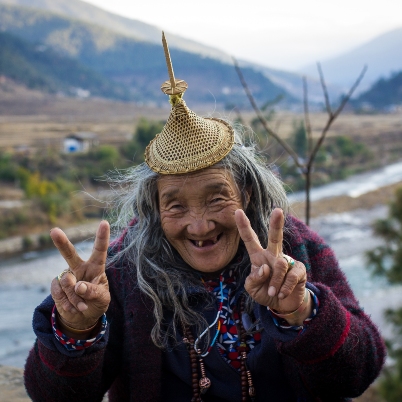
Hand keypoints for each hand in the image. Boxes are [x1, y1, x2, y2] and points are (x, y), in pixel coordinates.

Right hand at [50, 220, 110, 334]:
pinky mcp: (56, 286)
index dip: (102, 237)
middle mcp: (80, 268)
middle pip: (70, 254)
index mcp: (96, 267)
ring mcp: (66, 276)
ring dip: (75, 298)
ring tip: (82, 306)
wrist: (83, 317)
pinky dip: (66, 303)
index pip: (99, 250)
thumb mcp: (102, 298)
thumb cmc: (97, 302)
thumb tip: (78, 286)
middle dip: (62, 243)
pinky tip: (72, 308)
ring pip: (67, 282)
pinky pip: (58, 292)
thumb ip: (93, 291)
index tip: (104, 223)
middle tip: (54, 231)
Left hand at [235, 208, 308, 319]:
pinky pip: (291, 276)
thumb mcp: (252, 288)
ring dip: (274, 283)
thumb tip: (264, 267)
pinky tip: (281, 294)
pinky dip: (284, 288)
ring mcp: (287, 261)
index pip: (250, 239)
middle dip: (276, 223)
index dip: (243, 226)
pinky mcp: (299, 269)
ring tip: (273, 292)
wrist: (283, 305)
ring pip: (279, 266)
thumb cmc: (265, 293)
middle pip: (275, 237)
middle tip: (278, 210)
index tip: (237, 211)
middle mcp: (273, 255)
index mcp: (258, 257)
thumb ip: (253, 278)